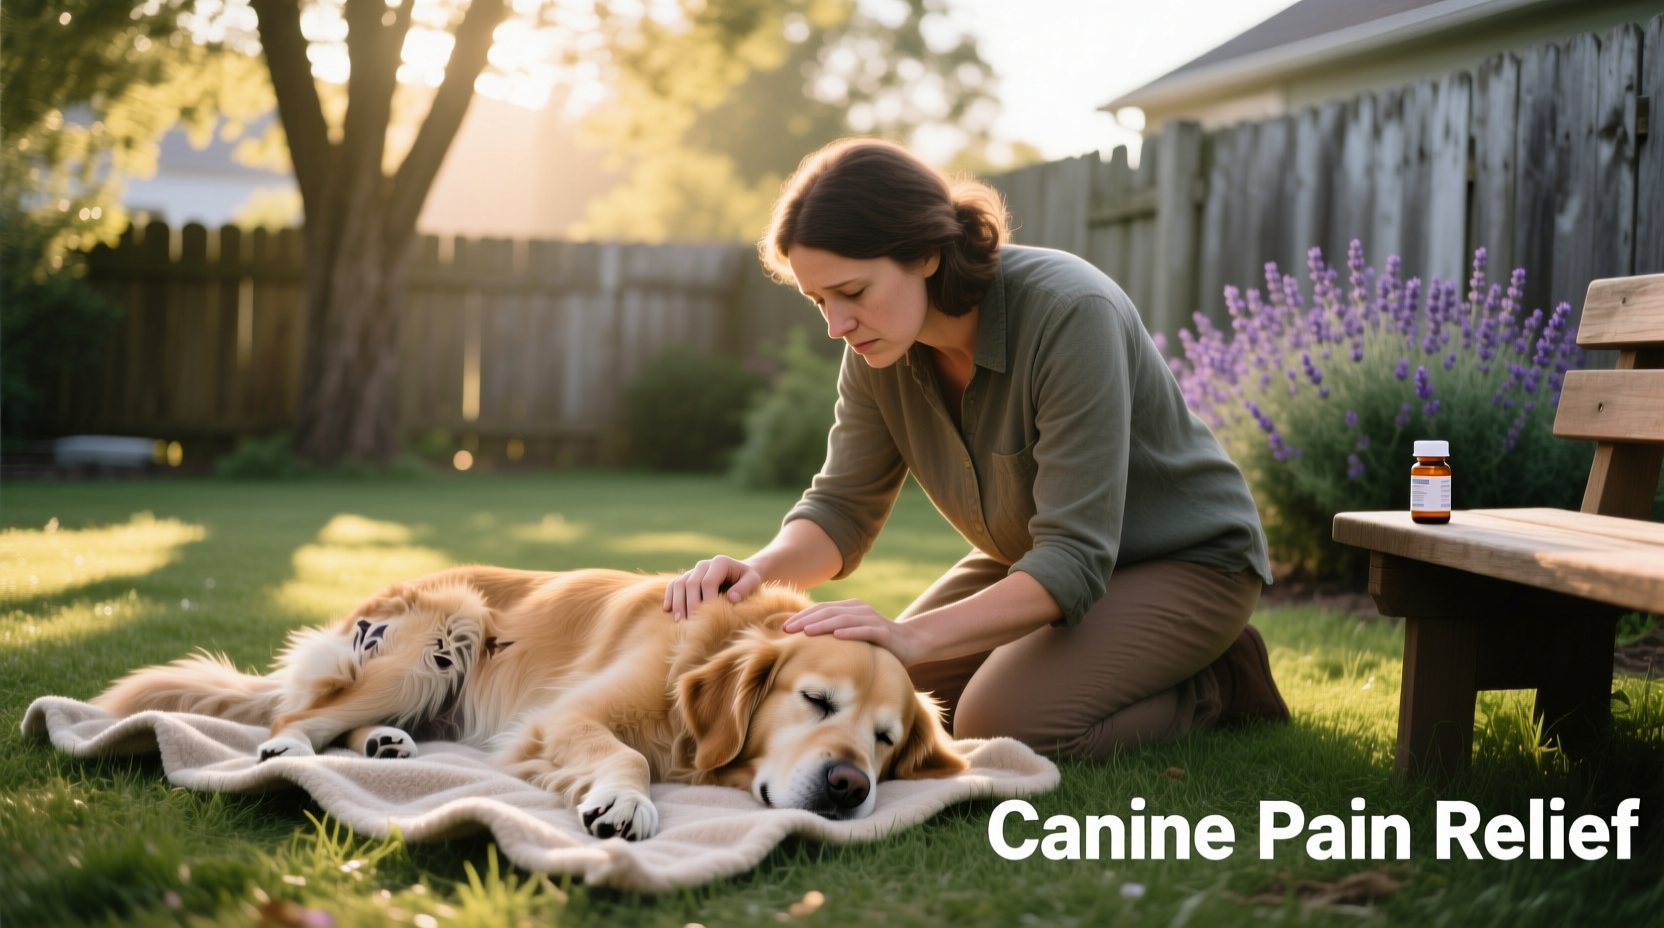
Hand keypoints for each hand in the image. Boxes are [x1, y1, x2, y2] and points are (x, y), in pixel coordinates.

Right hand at [663, 555, 762, 620]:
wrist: (741, 573)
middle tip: (690, 622)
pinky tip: (667, 610)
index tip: (708, 616)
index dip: (706, 599)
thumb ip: (745, 587)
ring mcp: (693, 571)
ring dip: (677, 602)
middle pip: (691, 583)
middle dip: (690, 604)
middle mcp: (704, 565)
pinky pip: (674, 585)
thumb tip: (732, 598)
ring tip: (679, 620)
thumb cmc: (748, 579)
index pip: (708, 581)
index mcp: (720, 563)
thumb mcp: (754, 580)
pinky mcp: (687, 578)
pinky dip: (669, 596)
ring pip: (679, 584)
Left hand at [782, 599, 923, 665]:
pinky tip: (838, 636)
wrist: (910, 641)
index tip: (781, 627)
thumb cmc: (875, 641)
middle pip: (827, 612)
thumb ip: (833, 633)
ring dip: (823, 625)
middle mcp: (857, 609)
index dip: (800, 616)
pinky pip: (865, 630)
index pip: (819, 610)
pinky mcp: (883, 631)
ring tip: (806, 632)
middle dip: (805, 620)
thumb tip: (803, 641)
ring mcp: (870, 619)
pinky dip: (851, 632)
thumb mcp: (851, 634)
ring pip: (842, 619)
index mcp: (848, 608)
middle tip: (786, 630)